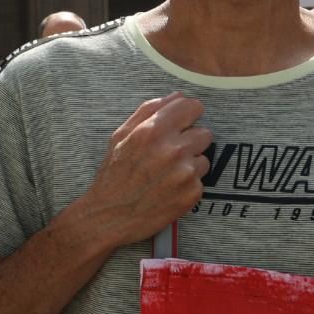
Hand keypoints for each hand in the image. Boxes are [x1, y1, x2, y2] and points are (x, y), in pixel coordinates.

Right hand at [78, 94, 210, 246]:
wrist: (108, 217)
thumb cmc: (112, 176)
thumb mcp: (120, 137)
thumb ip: (148, 112)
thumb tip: (176, 96)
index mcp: (153, 131)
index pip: (193, 107)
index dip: (187, 116)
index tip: (181, 126)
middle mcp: (172, 149)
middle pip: (205, 133)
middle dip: (190, 142)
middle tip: (170, 156)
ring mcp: (185, 172)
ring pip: (204, 158)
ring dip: (189, 165)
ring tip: (167, 175)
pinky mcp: (192, 193)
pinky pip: (200, 181)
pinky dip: (187, 185)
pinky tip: (168, 190)